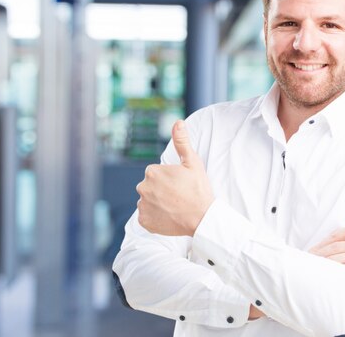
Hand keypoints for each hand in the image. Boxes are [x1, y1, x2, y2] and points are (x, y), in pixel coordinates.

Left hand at [136, 120, 214, 235]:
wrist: (202, 218)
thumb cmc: (198, 189)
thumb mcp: (193, 162)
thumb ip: (182, 142)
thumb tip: (178, 122)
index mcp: (152, 172)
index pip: (156, 174)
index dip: (169, 179)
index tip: (180, 185)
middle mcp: (142, 188)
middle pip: (150, 187)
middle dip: (161, 190)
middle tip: (178, 196)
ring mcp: (143, 206)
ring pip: (148, 201)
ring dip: (157, 203)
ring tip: (175, 207)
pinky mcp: (144, 221)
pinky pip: (147, 217)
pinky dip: (155, 217)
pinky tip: (169, 216)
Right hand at [248, 221, 344, 320]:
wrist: (278, 285)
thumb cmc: (299, 272)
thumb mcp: (312, 260)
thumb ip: (327, 255)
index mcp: (316, 249)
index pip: (334, 236)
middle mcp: (315, 255)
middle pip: (337, 246)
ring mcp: (314, 266)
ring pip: (334, 258)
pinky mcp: (313, 276)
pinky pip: (328, 272)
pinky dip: (339, 268)